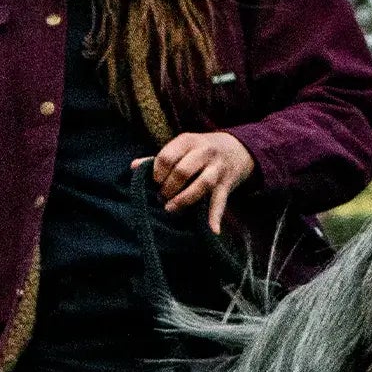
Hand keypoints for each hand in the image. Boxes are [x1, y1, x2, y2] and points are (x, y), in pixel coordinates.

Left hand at [136, 130, 255, 232]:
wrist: (238, 148)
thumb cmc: (201, 150)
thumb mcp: (183, 147)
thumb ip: (160, 158)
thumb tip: (133, 167)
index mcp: (188, 141)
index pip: (167, 156)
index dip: (157, 172)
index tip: (155, 183)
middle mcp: (204, 152)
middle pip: (183, 170)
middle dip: (169, 187)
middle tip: (162, 198)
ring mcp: (217, 168)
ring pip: (202, 184)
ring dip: (185, 199)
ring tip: (172, 209)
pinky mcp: (227, 184)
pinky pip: (221, 201)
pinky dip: (216, 216)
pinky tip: (213, 230)